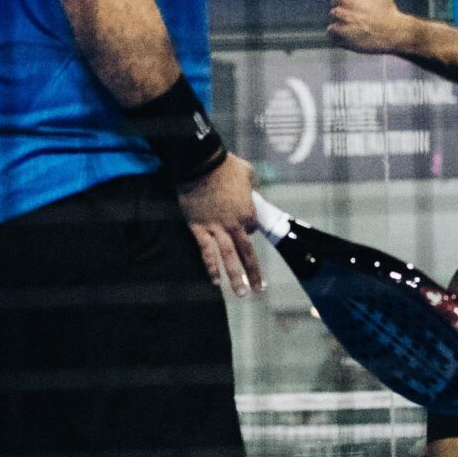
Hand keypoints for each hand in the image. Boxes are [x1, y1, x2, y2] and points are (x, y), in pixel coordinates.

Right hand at [179, 150, 265, 296]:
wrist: (201, 163)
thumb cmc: (226, 165)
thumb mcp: (248, 173)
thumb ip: (252, 187)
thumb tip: (251, 191)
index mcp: (248, 212)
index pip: (252, 230)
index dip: (248, 231)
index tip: (243, 230)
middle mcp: (234, 225)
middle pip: (246, 253)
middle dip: (253, 273)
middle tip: (259, 290)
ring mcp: (216, 228)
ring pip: (228, 258)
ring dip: (235, 277)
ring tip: (241, 293)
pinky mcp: (198, 228)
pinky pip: (206, 251)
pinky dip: (211, 267)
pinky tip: (215, 281)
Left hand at [329, 0, 411, 54]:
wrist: (391, 31)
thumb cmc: (385, 8)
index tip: (354, 1)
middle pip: (335, 1)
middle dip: (344, 6)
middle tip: (358, 13)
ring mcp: (340, 14)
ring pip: (333, 15)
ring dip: (342, 19)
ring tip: (356, 24)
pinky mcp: (338, 29)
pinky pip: (332, 29)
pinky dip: (338, 32)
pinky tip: (351, 33)